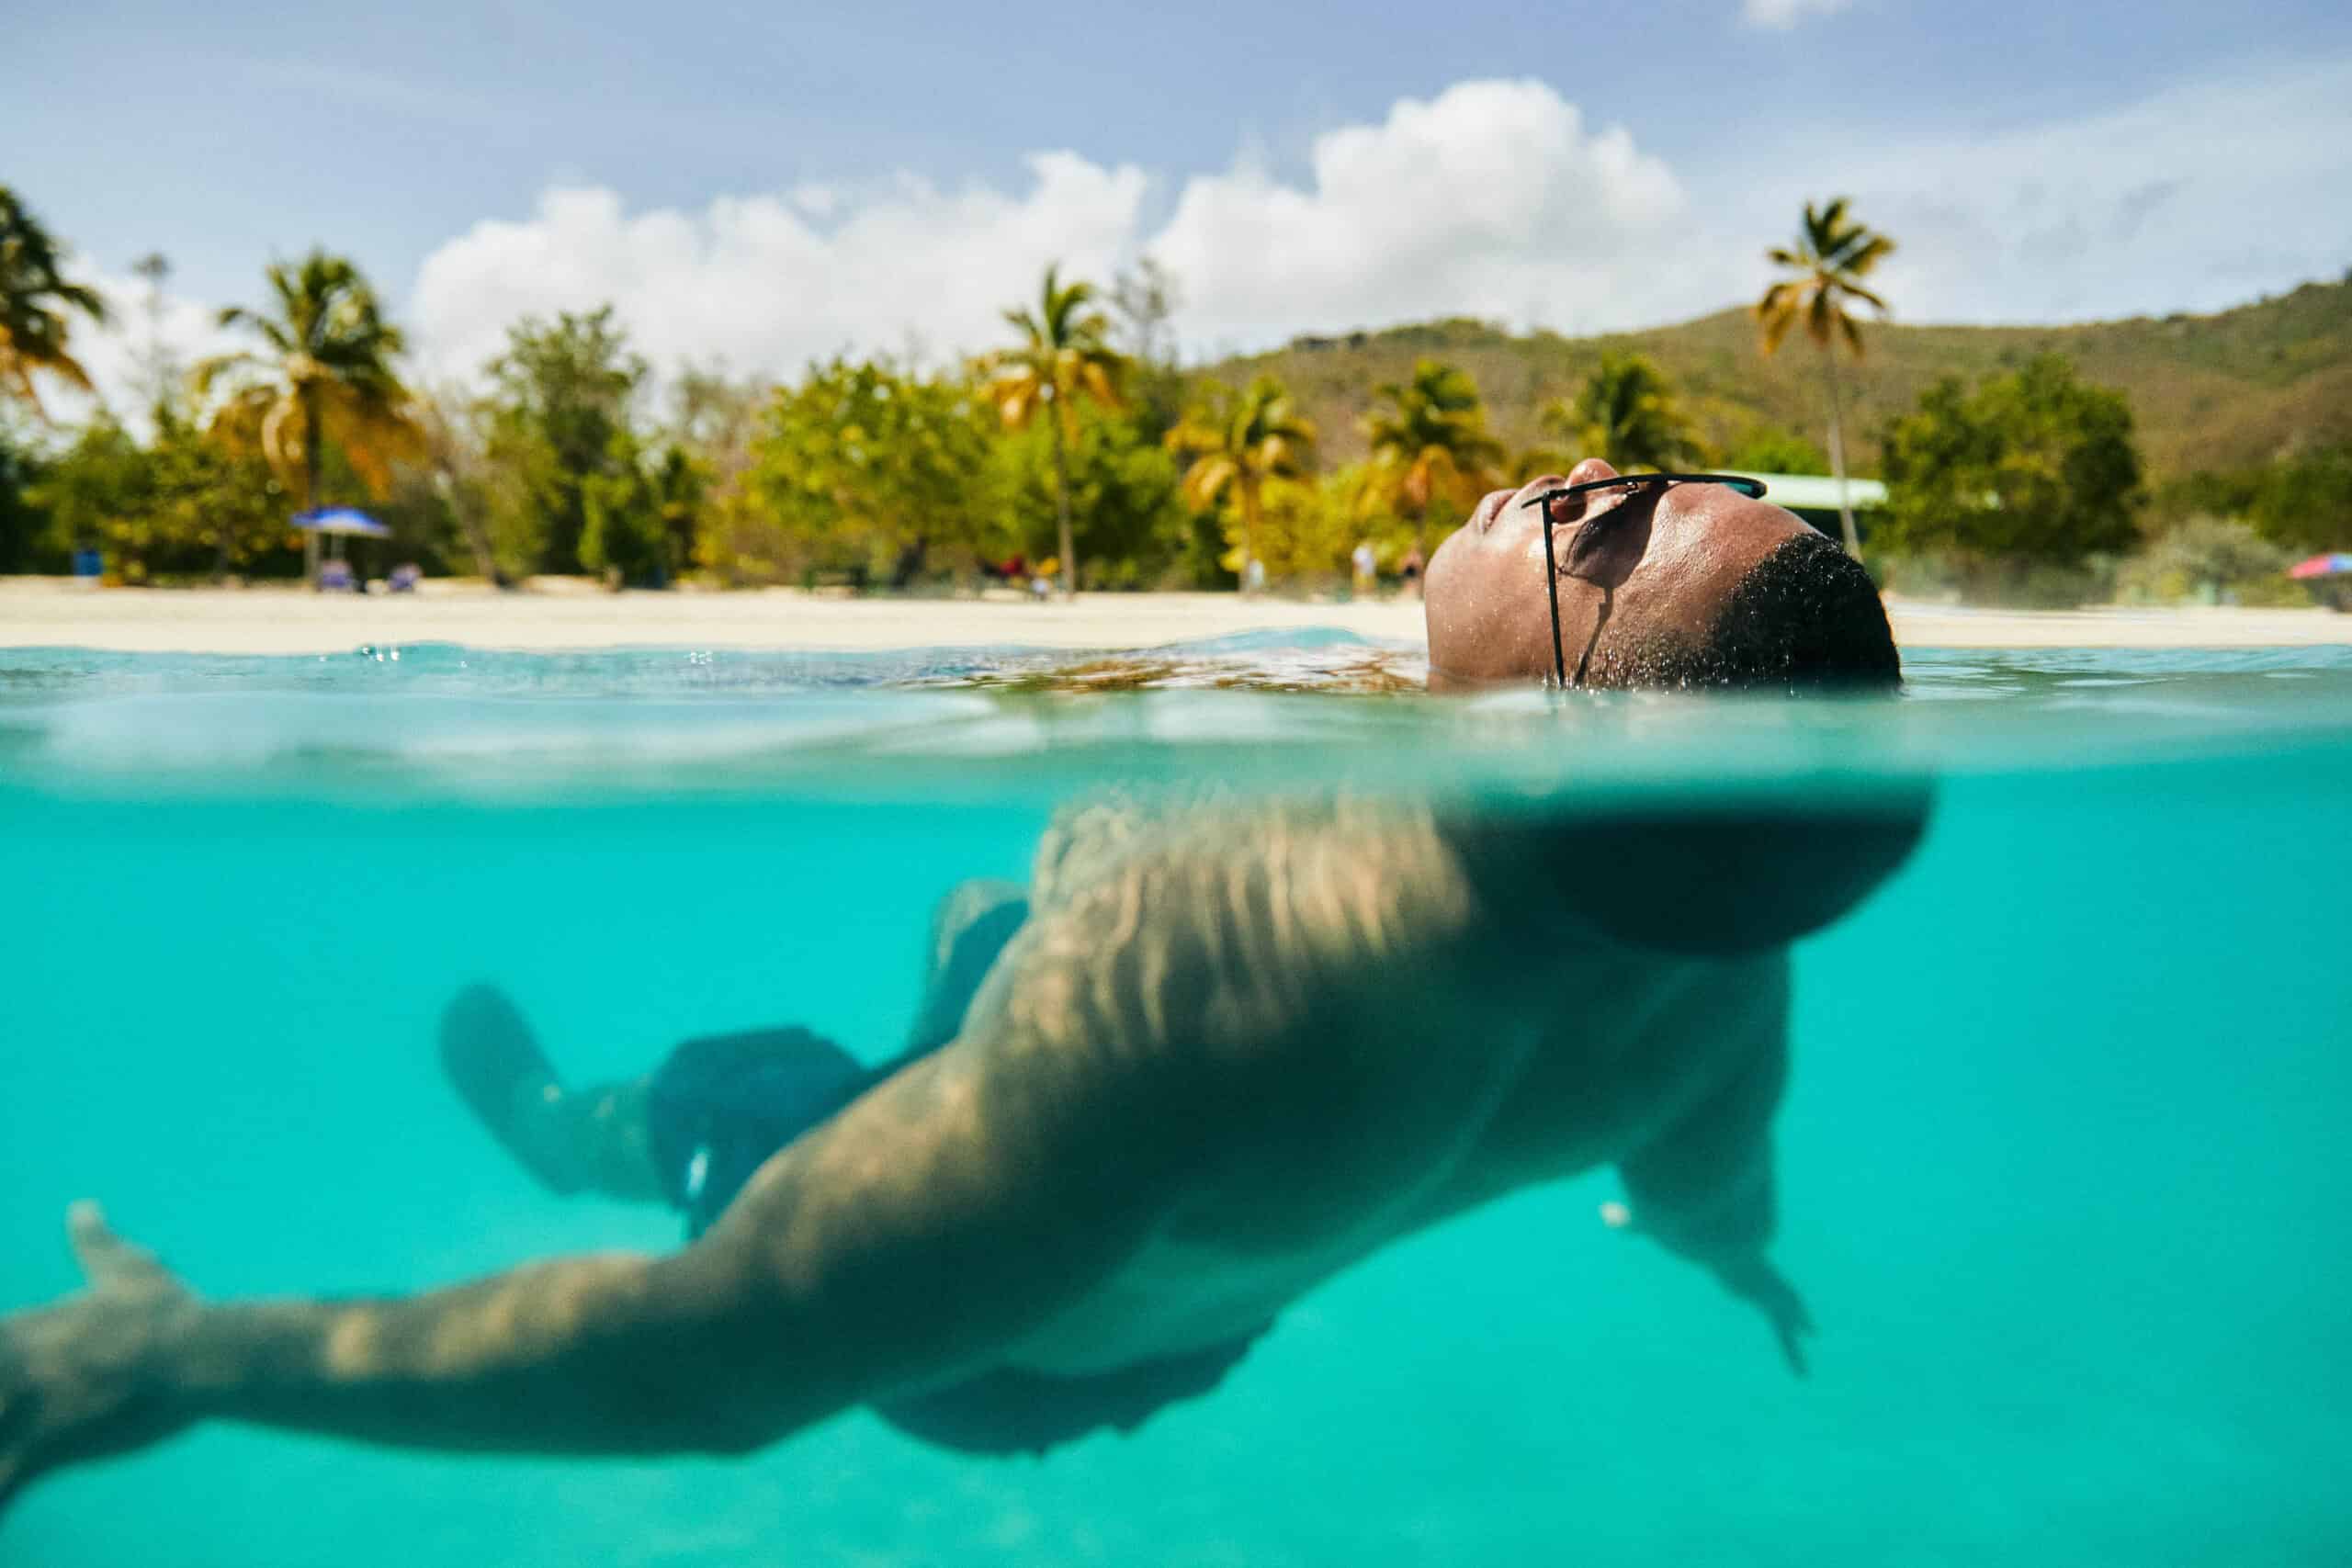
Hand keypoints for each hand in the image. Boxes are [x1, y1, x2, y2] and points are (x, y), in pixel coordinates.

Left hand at [0, 1204, 198, 1519]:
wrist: (199, 1356)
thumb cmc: (168, 1314)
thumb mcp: (130, 1270)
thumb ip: (95, 1243)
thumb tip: (82, 1207)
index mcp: (29, 1326)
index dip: (0, 1354)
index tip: (13, 1366)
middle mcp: (17, 1365)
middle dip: (0, 1392)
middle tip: (16, 1395)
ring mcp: (28, 1407)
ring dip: (2, 1424)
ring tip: (22, 1426)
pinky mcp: (47, 1447)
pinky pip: (6, 1481)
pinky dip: (2, 1488)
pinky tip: (13, 1485)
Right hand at [1598, 1200, 1814, 1377]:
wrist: (1722, 1238)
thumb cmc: (1694, 1236)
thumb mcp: (1660, 1231)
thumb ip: (1635, 1224)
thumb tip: (1604, 1212)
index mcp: (1732, 1260)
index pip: (1741, 1269)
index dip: (1746, 1278)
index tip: (1749, 1283)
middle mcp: (1753, 1274)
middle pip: (1770, 1287)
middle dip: (1782, 1295)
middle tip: (1799, 1307)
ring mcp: (1766, 1288)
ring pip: (1782, 1308)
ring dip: (1795, 1321)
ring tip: (1812, 1332)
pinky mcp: (1771, 1301)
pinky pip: (1783, 1328)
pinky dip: (1793, 1345)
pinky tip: (1809, 1344)